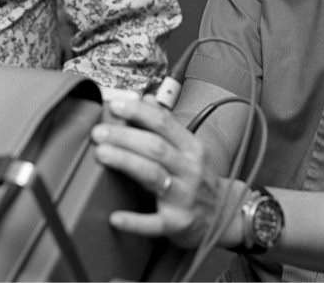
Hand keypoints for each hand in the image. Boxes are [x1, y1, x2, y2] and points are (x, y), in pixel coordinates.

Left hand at [91, 95, 238, 248]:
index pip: (164, 123)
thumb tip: (144, 99)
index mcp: (192, 147)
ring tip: (102, 154)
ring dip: (126, 162)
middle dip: (125, 137)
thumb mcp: (190, 148)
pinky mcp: (177, 224)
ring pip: (152, 176)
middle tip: (99, 133)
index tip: (115, 106)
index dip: (138, 112)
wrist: (225, 215)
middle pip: (155, 147)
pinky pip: (154, 223)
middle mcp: (189, 169)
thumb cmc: (200, 178)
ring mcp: (184, 197)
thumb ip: (166, 125)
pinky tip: (115, 217)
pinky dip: (134, 221)